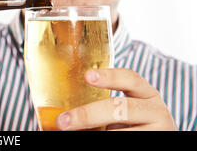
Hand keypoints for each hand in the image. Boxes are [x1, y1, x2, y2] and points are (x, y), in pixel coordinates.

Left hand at [55, 68, 177, 130]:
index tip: (87, 76)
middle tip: (63, 121)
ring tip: (71, 132)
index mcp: (146, 94)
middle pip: (120, 108)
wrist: (155, 136)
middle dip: (87, 115)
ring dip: (94, 132)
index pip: (130, 79)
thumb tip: (59, 111)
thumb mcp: (124, 111)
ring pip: (120, 132)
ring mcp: (158, 130)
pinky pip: (125, 141)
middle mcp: (155, 110)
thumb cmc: (134, 124)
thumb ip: (102, 106)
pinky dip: (102, 138)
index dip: (109, 76)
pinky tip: (91, 135)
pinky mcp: (155, 142)